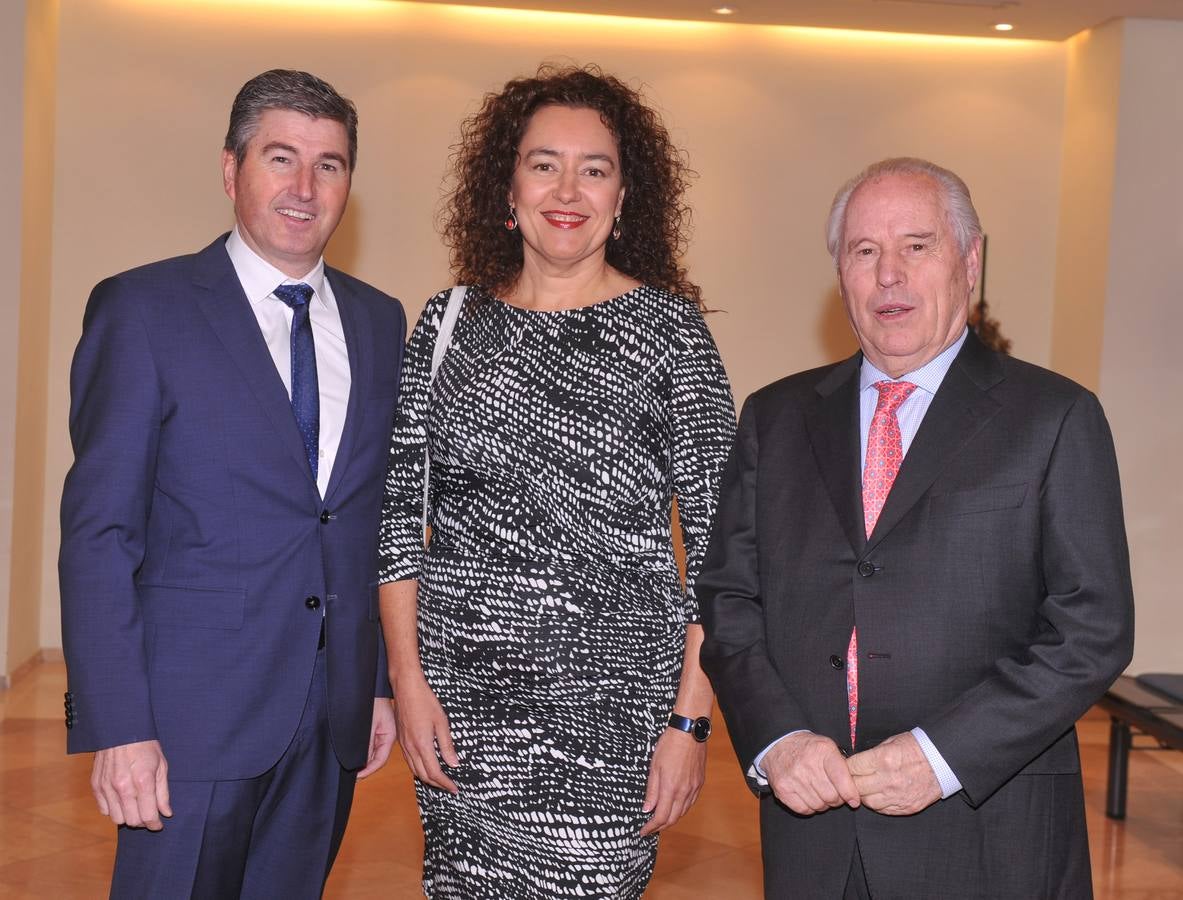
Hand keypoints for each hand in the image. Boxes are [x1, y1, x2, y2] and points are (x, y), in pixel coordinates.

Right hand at [91, 740, 171, 829]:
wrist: (121, 729)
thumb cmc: (145, 746)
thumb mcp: (161, 766)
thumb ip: (163, 792)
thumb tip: (166, 813)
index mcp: (143, 782)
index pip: (148, 816)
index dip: (155, 824)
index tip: (158, 825)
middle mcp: (123, 787)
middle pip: (132, 821)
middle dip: (142, 822)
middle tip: (148, 815)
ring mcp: (107, 787)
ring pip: (117, 819)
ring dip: (127, 817)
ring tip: (135, 808)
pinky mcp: (96, 786)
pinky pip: (104, 809)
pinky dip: (113, 809)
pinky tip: (122, 801)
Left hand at [357, 698, 396, 779]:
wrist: (368, 684)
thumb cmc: (371, 700)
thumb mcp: (368, 725)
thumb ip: (366, 745)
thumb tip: (362, 763)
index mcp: (390, 735)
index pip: (380, 760)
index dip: (369, 770)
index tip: (357, 776)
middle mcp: (386, 736)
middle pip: (376, 758)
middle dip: (364, 767)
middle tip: (351, 774)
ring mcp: (380, 733)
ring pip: (371, 752)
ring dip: (361, 759)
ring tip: (349, 767)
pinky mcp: (373, 729)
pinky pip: (368, 744)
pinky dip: (360, 751)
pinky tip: (352, 754)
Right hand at [392, 673, 458, 793]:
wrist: (406, 687)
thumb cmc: (425, 701)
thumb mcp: (441, 722)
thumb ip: (447, 745)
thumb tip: (454, 763)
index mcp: (422, 745)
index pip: (434, 772)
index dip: (445, 783)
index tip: (454, 788)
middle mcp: (411, 748)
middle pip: (423, 775)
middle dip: (437, 784)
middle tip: (449, 787)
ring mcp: (404, 745)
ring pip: (415, 770)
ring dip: (427, 778)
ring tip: (440, 780)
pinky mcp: (401, 740)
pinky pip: (409, 761)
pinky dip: (419, 769)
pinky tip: (426, 766)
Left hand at [640, 728, 706, 835]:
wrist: (689, 731)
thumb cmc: (669, 744)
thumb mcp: (654, 766)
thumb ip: (652, 790)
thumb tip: (647, 809)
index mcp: (670, 788)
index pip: (661, 817)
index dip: (651, 827)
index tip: (644, 831)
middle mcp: (684, 792)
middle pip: (673, 818)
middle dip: (661, 826)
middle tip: (650, 828)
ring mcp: (694, 788)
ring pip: (683, 812)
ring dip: (671, 819)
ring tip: (661, 819)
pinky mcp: (700, 782)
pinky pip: (690, 802)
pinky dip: (681, 809)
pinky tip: (675, 806)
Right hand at [762, 732, 859, 815]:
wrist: (779, 744)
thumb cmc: (809, 748)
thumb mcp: (828, 747)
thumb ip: (842, 766)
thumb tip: (855, 791)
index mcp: (823, 751)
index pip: (842, 779)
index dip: (850, 793)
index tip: (854, 800)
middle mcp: (807, 765)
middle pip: (831, 796)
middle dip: (837, 799)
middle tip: (835, 794)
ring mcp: (793, 778)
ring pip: (819, 805)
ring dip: (823, 804)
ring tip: (820, 793)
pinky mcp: (782, 790)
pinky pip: (804, 809)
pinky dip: (810, 807)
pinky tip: (809, 797)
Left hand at [847, 732, 940, 814]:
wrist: (944, 761)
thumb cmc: (917, 747)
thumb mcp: (892, 741)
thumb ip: (872, 754)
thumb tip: (856, 763)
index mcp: (883, 759)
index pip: (852, 767)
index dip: (846, 767)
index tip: (845, 766)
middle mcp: (888, 780)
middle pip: (856, 786)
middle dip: (851, 781)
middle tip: (852, 777)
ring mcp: (898, 796)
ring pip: (867, 801)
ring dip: (863, 794)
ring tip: (866, 786)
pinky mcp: (906, 807)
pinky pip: (883, 810)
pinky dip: (877, 803)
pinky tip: (879, 794)